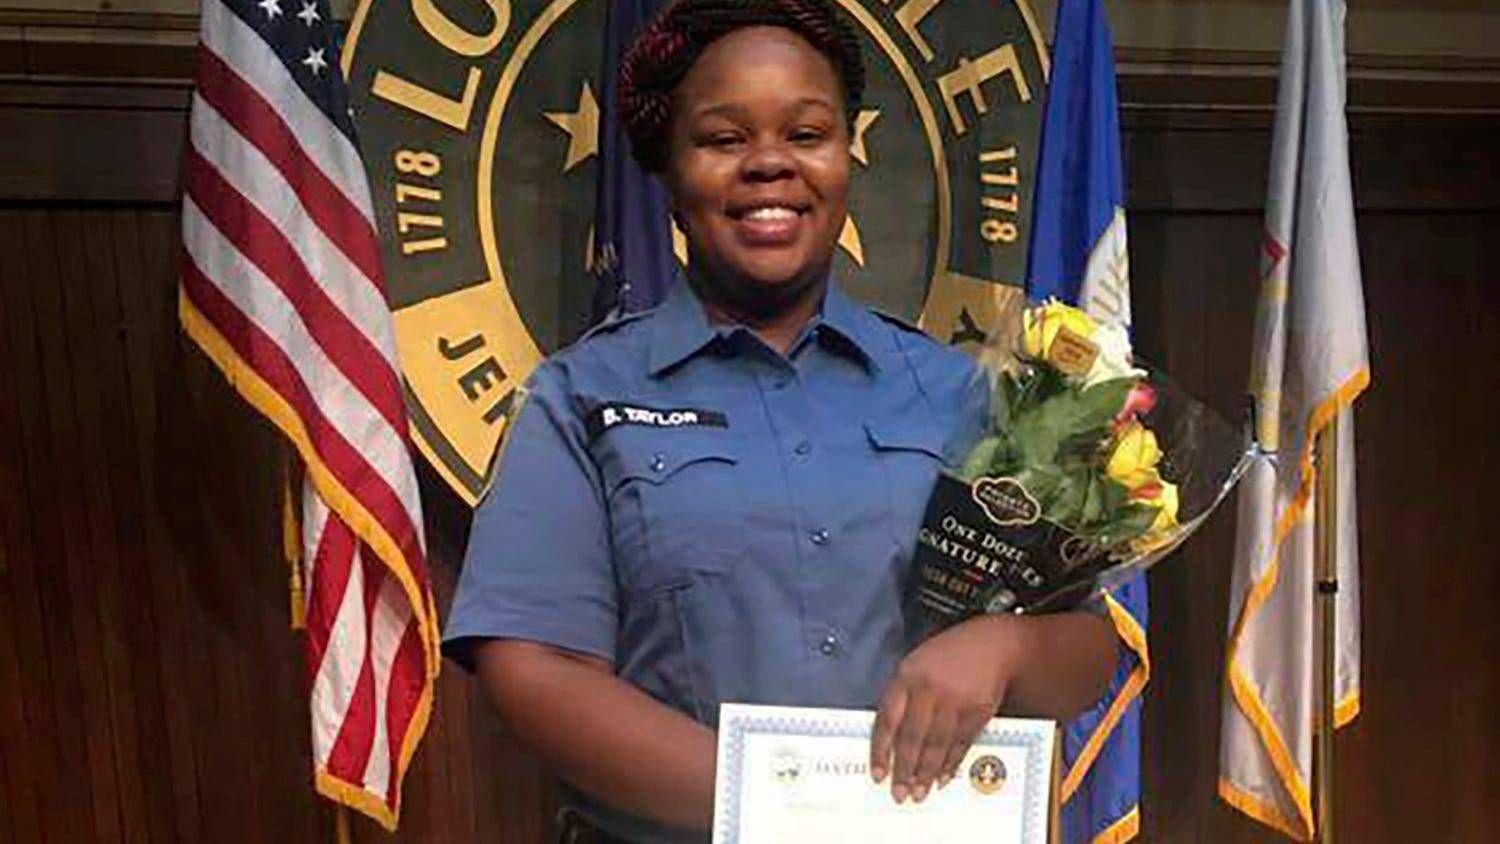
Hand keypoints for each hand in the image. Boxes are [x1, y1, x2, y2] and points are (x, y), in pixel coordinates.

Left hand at [869, 614, 1023, 802]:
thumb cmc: (949, 655)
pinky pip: (960, 743)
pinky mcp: (977, 711)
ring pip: (936, 744)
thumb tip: (890, 737)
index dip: (881, 751)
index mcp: (906, 676)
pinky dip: (951, 763)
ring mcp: (954, 701)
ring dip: (926, 773)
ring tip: (919, 793)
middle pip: (912, 737)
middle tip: (899, 794)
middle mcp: (928, 689)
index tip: (877, 774)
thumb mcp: (916, 664)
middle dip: (904, 770)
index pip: (887, 720)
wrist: (993, 644)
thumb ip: (902, 695)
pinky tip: (942, 777)